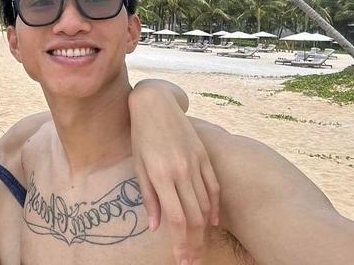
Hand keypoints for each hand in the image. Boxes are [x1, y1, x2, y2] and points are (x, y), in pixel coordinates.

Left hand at [129, 80, 219, 264]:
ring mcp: (196, 163)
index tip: (181, 258)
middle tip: (191, 259)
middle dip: (194, 242)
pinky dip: (214, 206)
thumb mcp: (139, 165)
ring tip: (200, 245)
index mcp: (161, 175)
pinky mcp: (204, 156)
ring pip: (205, 204)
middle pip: (194, 216)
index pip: (175, 218)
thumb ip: (149, 197)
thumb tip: (156, 226)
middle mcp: (181, 171)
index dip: (180, 242)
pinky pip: (213, 187)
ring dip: (204, 229)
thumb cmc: (141, 136)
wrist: (156, 104)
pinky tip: (212, 221)